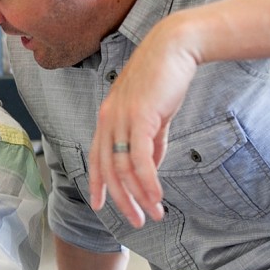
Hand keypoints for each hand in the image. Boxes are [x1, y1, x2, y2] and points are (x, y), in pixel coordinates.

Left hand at [88, 14, 199, 226]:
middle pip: (108, 169)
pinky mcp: (139, 117)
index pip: (95, 157)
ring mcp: (121, 118)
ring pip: (124, 168)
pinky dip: (147, 181)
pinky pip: (140, 158)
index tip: (99, 205)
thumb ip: (151, 141)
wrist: (174, 48)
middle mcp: (107, 119)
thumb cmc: (163, 79)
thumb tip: (151, 168)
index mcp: (107, 118)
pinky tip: (157, 197)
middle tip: (136, 221)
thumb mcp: (154, 115)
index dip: (97, 183)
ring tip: (153, 214)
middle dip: (121, 200)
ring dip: (139, 196)